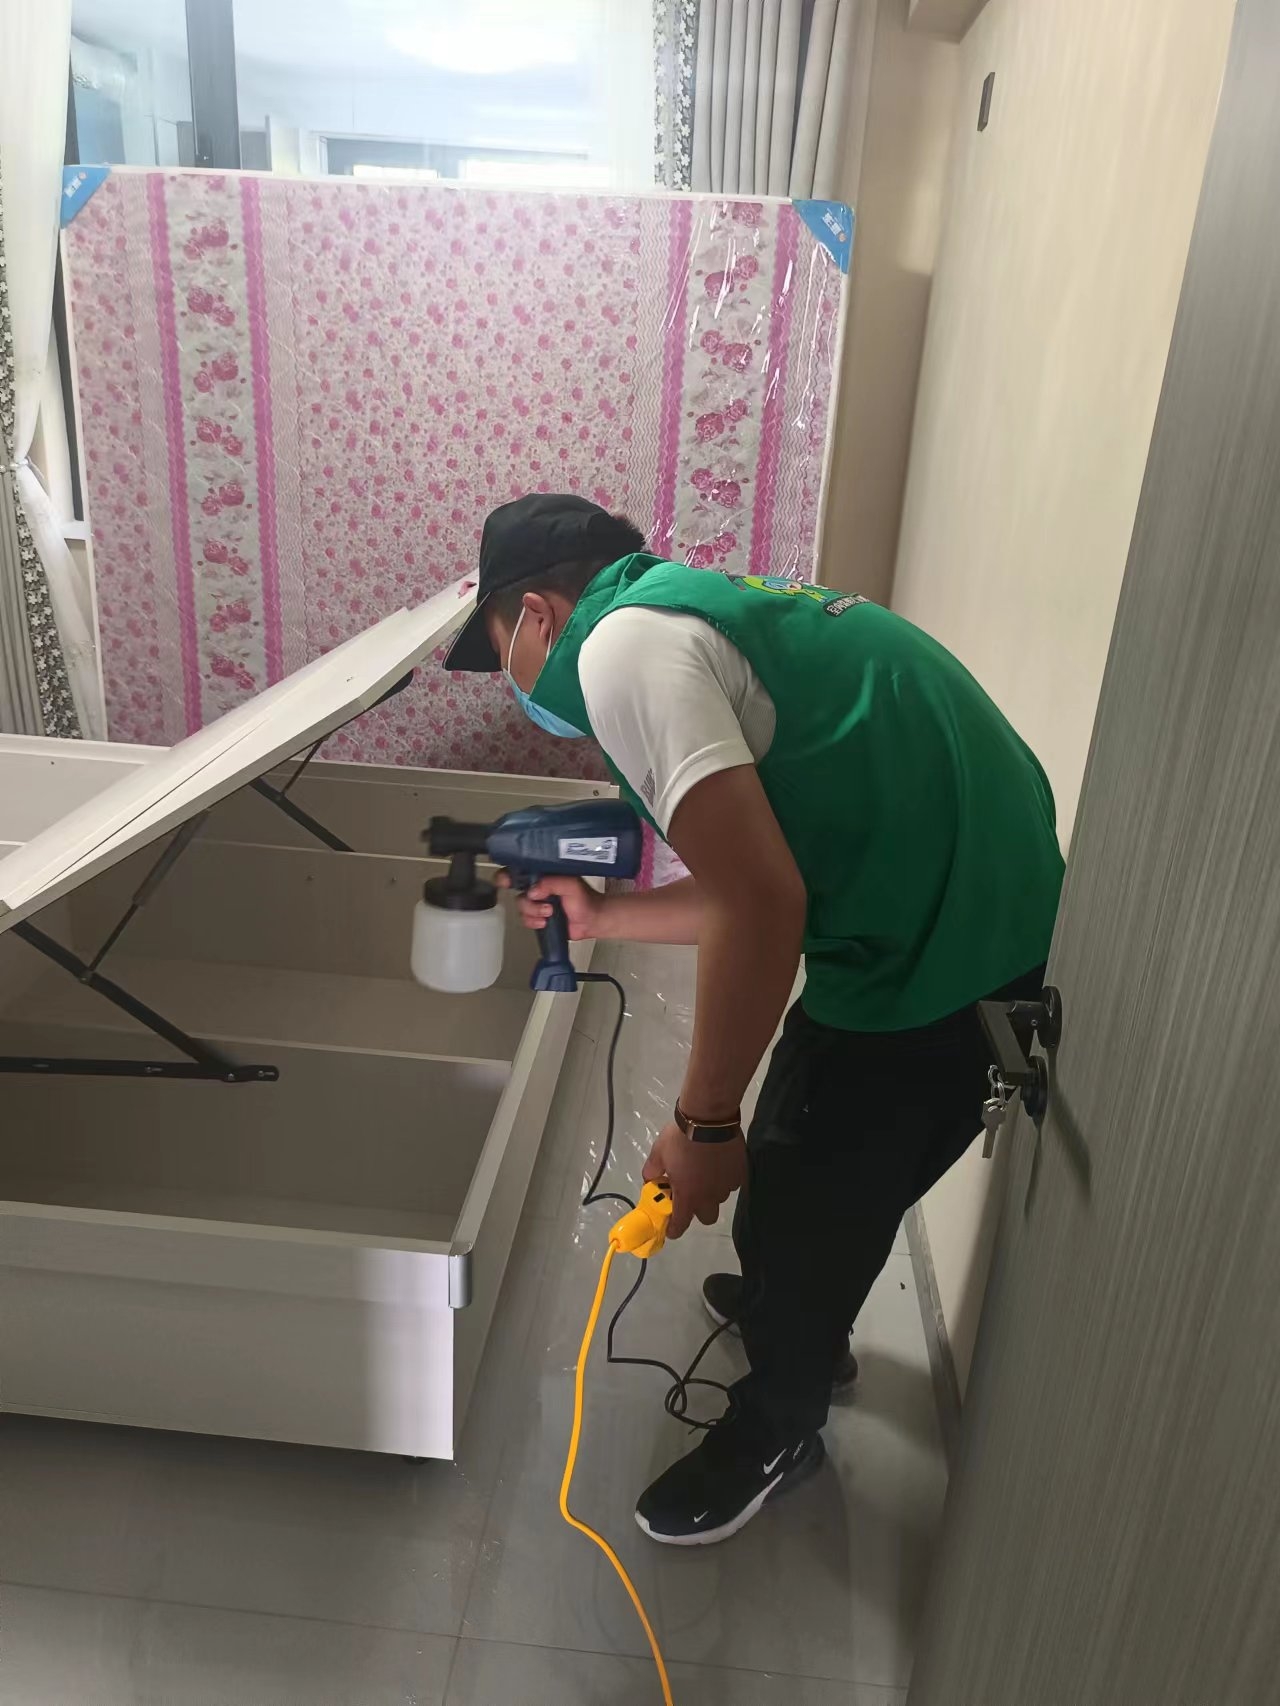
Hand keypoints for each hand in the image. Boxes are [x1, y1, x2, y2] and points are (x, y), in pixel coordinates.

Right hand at [496, 873, 604, 940]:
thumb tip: (533, 890)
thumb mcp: (571, 884)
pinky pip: (526, 920)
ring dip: (534, 911)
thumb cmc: (585, 899)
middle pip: (517, 891)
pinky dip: (534, 921)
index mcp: (543, 876)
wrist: (592, 920)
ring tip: (549, 911)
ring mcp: (537, 904)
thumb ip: (552, 883)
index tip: (506, 880)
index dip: (508, 874)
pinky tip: (545, 922)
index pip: (520, 870)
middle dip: (525, 899)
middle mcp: (537, 888)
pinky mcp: (537, 918)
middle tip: (534, 900)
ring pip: (521, 907)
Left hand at [642, 1120, 746, 1238]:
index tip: (670, 1226)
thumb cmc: (680, 1138)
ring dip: (712, 1192)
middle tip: (690, 1194)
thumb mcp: (658, 1154)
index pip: (680, 1225)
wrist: (708, 1118)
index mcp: (688, 1196)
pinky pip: (731, 1183)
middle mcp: (709, 1197)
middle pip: (706, 1217)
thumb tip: (650, 1180)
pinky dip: (724, 1178)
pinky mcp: (740, 1173)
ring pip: (719, 1198)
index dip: (673, 1229)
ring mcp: (727, 1186)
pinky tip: (719, 1164)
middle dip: (698, 1210)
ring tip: (706, 1173)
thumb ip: (651, 1171)